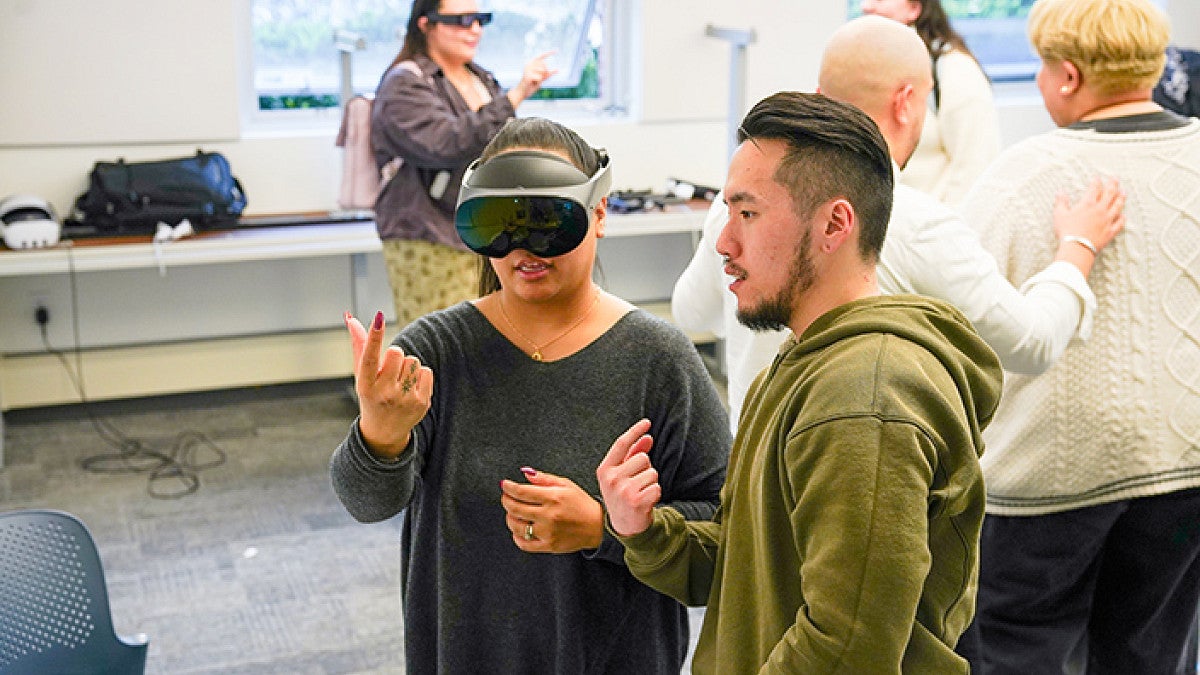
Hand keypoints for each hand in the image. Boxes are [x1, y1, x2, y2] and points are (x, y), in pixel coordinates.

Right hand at [344, 311, 432, 458]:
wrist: (384, 431)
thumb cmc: (371, 395)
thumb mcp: (362, 375)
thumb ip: (359, 346)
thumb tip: (350, 318)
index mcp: (365, 385)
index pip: (369, 356)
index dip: (374, 336)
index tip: (379, 318)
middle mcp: (384, 393)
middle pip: (397, 352)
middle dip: (394, 357)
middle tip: (389, 374)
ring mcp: (404, 399)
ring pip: (413, 361)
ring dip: (407, 367)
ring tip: (399, 382)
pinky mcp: (422, 403)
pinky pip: (426, 371)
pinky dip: (420, 376)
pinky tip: (410, 389)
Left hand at [501, 468, 604, 552]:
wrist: (598, 526)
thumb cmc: (582, 504)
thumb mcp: (566, 485)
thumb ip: (544, 478)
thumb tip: (526, 473)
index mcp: (553, 497)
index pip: (521, 491)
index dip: (508, 487)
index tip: (504, 485)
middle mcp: (549, 515)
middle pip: (515, 508)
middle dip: (506, 500)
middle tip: (506, 497)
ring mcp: (548, 532)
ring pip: (516, 526)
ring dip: (510, 517)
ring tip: (513, 512)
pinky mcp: (549, 546)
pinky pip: (524, 544)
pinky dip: (517, 537)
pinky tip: (519, 530)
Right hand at [508, 51, 557, 105]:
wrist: (523, 92)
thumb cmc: (532, 84)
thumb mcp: (542, 78)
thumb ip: (548, 73)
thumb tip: (558, 70)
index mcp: (531, 63)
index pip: (541, 56)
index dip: (549, 53)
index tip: (557, 50)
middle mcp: (529, 64)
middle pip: (545, 65)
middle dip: (545, 73)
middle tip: (538, 79)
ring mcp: (528, 69)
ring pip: (543, 72)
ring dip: (542, 78)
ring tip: (535, 81)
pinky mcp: (528, 75)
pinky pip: (540, 78)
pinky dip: (538, 82)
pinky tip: (532, 83)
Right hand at [596, 419, 659, 536]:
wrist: (624, 525)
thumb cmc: (623, 496)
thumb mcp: (622, 475)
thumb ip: (633, 455)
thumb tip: (648, 437)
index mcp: (604, 470)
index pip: (621, 444)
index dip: (635, 431)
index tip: (647, 422)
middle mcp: (611, 479)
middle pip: (643, 458)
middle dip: (645, 469)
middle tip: (637, 484)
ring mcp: (624, 490)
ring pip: (652, 473)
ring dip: (651, 482)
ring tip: (641, 493)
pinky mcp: (637, 501)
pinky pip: (657, 487)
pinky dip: (656, 494)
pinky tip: (646, 502)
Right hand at [1053, 176, 1124, 252]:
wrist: (1077, 247)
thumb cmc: (1067, 231)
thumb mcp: (1059, 215)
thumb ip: (1061, 202)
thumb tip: (1060, 192)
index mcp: (1088, 204)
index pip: (1094, 189)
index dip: (1096, 182)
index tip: (1097, 177)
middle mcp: (1100, 210)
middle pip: (1110, 194)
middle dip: (1113, 184)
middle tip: (1115, 178)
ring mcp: (1107, 220)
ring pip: (1117, 206)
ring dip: (1121, 198)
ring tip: (1124, 192)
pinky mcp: (1110, 231)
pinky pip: (1119, 223)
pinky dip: (1122, 218)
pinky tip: (1124, 215)